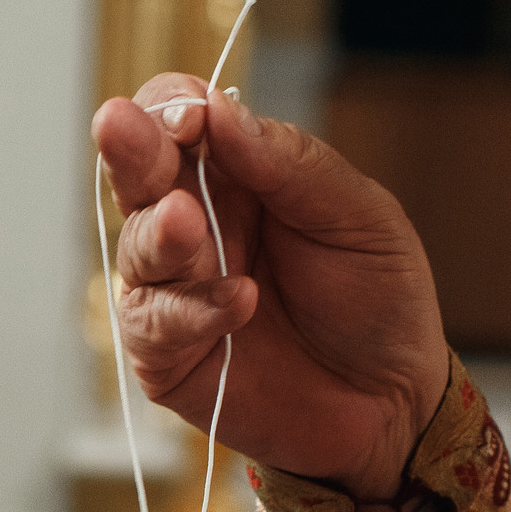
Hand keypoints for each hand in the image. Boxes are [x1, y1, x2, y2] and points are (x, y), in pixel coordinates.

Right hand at [94, 78, 447, 500]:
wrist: (393, 403)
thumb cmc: (377, 301)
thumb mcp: (359, 215)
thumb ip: (291, 163)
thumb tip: (220, 111)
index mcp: (236, 176)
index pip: (176, 120)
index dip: (170, 109)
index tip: (191, 115)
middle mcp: (194, 226)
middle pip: (137, 176)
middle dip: (128, 151)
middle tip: (117, 126)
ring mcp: (174, 293)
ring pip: (135, 251)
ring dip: (159, 235)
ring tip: (189, 225)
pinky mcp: (168, 358)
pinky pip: (155, 326)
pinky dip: (192, 312)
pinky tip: (240, 302)